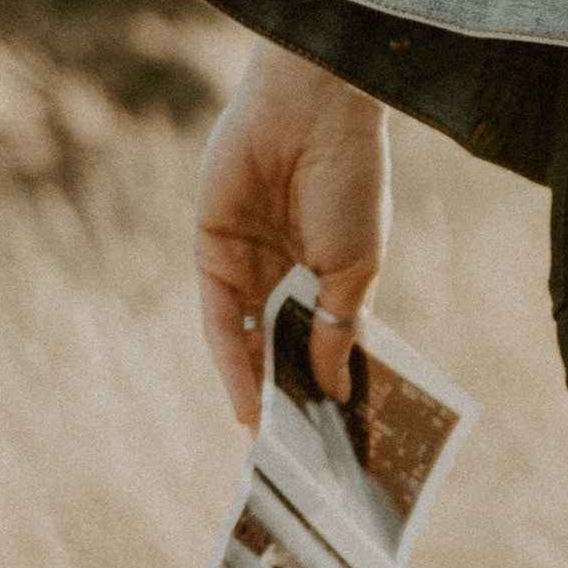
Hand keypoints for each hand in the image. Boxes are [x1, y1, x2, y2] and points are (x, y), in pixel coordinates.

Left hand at [194, 44, 391, 424]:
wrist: (313, 113)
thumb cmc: (351, 182)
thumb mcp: (356, 268)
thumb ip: (336, 328)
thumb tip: (332, 389)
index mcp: (326, 271)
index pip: (319, 340)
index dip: (324, 384)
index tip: (333, 435)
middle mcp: (283, 271)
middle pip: (279, 346)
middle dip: (286, 396)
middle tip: (296, 453)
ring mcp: (246, 262)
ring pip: (246, 341)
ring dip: (256, 390)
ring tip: (271, 441)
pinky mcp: (210, 249)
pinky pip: (217, 319)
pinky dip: (229, 362)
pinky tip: (246, 401)